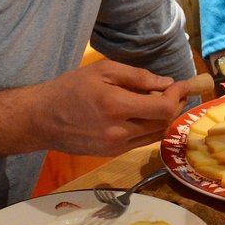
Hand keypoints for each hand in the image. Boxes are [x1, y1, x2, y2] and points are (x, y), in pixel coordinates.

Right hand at [0, 60, 192, 158]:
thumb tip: (165, 83)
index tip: (182, 84)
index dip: (178, 96)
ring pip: (155, 134)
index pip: (163, 108)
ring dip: (165, 118)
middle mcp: (120, 131)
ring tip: (165, 101)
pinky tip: (147, 114)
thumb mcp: (103, 71)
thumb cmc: (70, 88)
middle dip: (176, 106)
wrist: (42, 119)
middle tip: (178, 91)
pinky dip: (151, 127)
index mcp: (117, 106)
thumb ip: (137, 77)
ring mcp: (116, 146)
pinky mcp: (112, 153)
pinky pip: (142, 141)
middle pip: (163, 123)